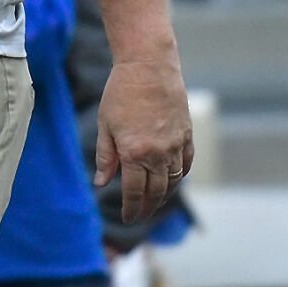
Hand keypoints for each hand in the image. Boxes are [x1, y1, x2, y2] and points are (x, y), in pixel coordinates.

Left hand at [93, 56, 193, 223]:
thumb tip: (101, 183)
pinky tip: (171, 181)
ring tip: (153, 202)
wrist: (148, 68)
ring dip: (163, 195)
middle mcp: (159, 154)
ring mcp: (176, 145)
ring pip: (174, 181)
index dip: (131, 208)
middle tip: (139, 216)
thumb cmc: (120, 93)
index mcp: (134, 153)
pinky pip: (186, 164)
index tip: (127, 218)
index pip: (135, 192)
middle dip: (147, 207)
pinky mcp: (187, 136)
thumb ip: (106, 157)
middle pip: (156, 192)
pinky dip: (179, 176)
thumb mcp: (105, 125)